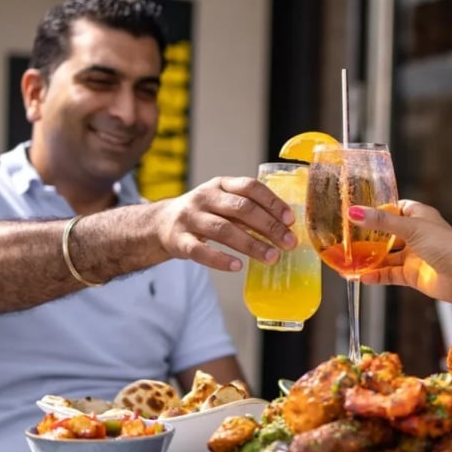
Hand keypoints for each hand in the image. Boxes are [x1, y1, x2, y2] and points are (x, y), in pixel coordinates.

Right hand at [156, 176, 297, 270]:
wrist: (160, 223)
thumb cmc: (204, 213)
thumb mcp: (223, 201)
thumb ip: (248, 209)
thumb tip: (285, 227)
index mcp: (220, 185)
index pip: (250, 187)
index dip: (272, 202)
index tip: (290, 219)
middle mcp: (205, 197)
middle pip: (241, 208)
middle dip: (268, 226)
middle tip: (288, 243)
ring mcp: (190, 218)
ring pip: (224, 230)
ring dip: (251, 244)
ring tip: (272, 257)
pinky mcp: (179, 240)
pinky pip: (200, 251)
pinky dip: (220, 259)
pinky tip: (237, 266)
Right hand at [347, 199, 451, 301]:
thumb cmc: (447, 245)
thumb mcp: (410, 228)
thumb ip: (381, 222)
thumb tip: (355, 212)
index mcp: (418, 216)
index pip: (394, 209)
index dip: (378, 211)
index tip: (358, 213)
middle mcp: (416, 235)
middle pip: (387, 235)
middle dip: (368, 238)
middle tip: (347, 240)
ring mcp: (413, 256)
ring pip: (386, 257)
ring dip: (369, 259)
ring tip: (348, 261)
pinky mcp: (412, 275)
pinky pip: (389, 274)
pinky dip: (376, 276)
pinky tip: (362, 277)